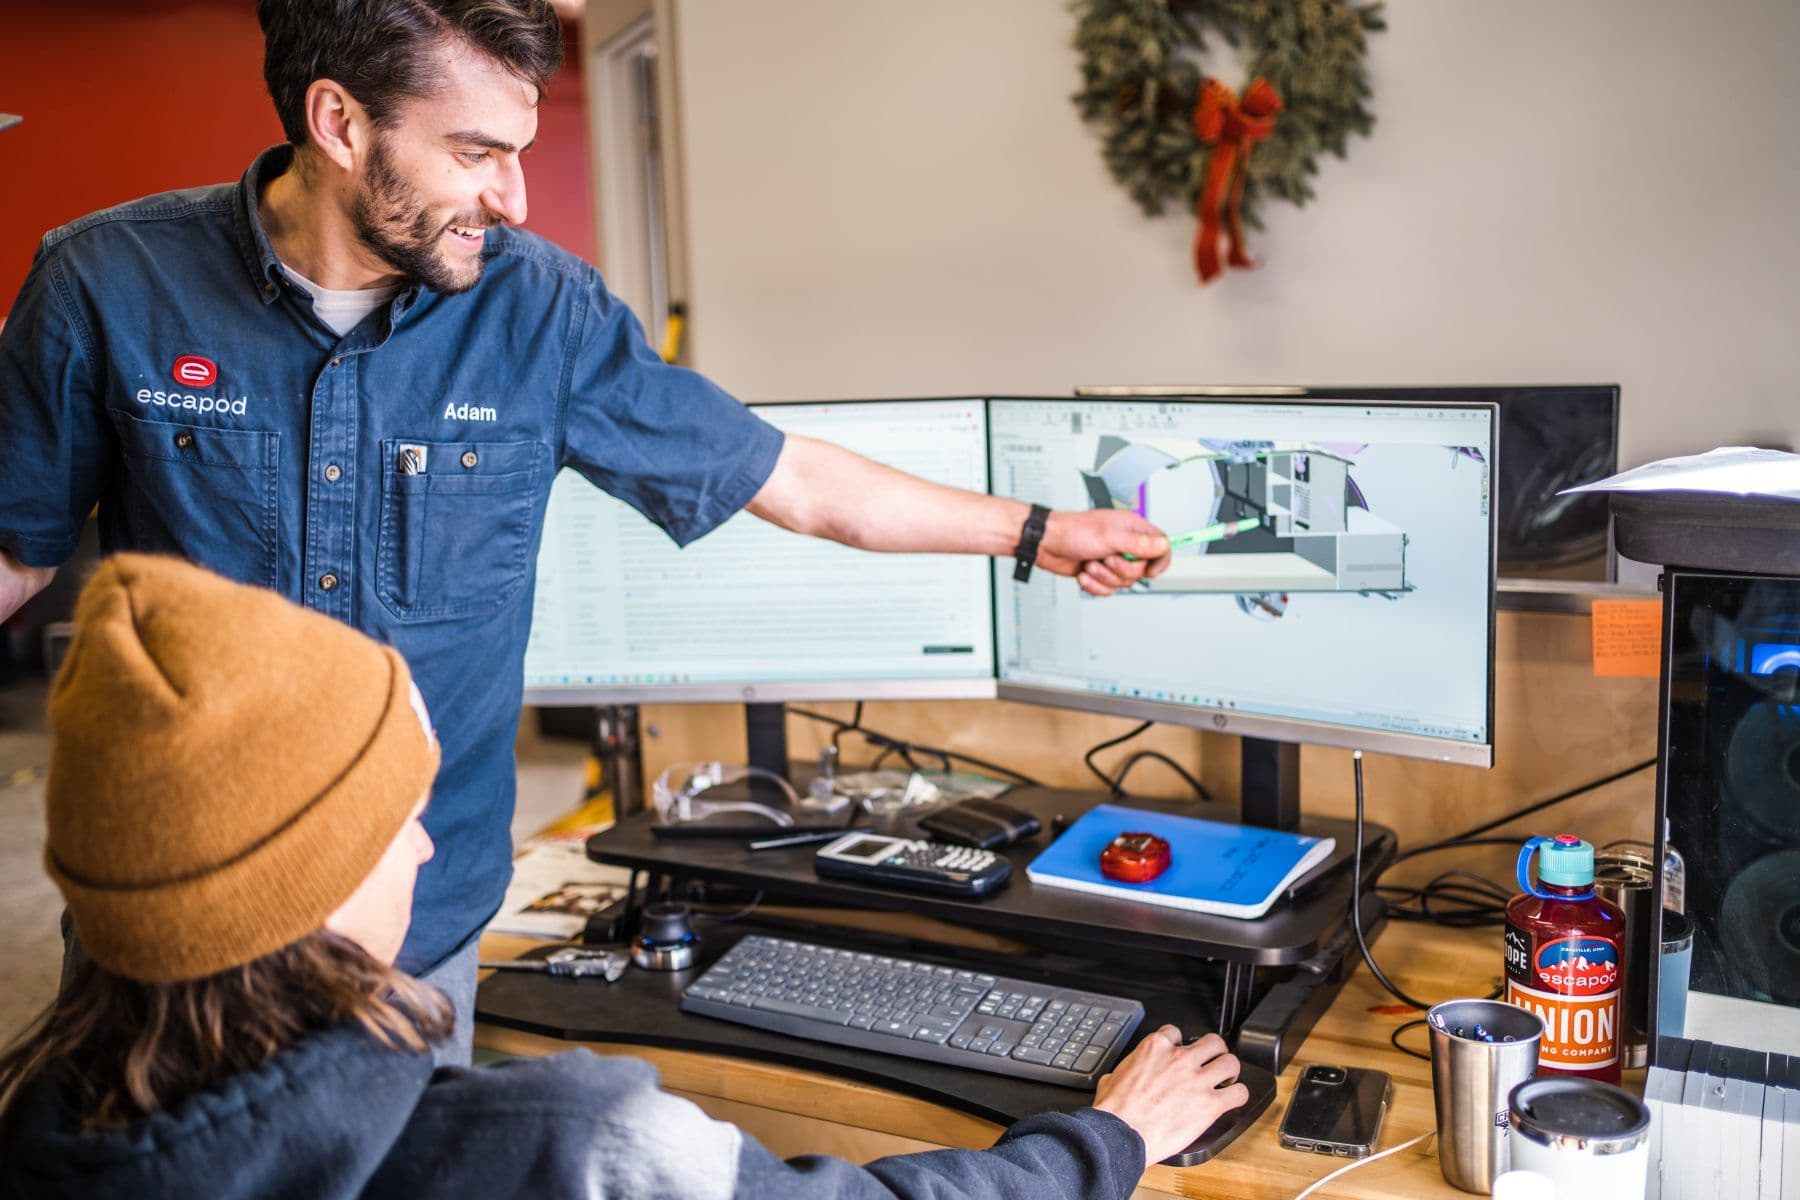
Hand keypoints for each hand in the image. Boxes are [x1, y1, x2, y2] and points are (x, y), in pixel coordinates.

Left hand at [1036, 509, 1171, 595]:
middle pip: (1141, 570)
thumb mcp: (1110, 536)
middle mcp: (1124, 544)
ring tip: (1090, 564)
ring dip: (1104, 577)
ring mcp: (1112, 560)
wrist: (1047, 544)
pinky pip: (1108, 590)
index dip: (1160, 560)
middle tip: (1106, 558)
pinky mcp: (1101, 573)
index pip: (1160, 545)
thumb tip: (1163, 545)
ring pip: (1124, 582)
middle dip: (1121, 570)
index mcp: (1131, 529)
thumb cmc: (1072, 531)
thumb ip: (1139, 544)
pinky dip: (1095, 585)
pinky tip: (1084, 574)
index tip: (1150, 570)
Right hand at [1091, 1027, 1249, 1164]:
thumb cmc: (1115, 1112)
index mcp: (1154, 1048)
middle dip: (1214, 1053)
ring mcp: (1197, 1080)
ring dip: (1230, 1071)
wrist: (1121, 1135)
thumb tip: (1118, 1078)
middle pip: (1213, 1042)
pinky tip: (1232, 1100)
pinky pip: (1239, 1093)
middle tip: (1211, 1064)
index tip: (1180, 1053)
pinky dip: (1239, 1096)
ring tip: (1226, 1080)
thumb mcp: (1111, 1079)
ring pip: (1231, 1062)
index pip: (1176, 1032)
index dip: (1180, 1044)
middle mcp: (1179, 1059)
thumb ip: (1124, 1071)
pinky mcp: (1210, 1105)